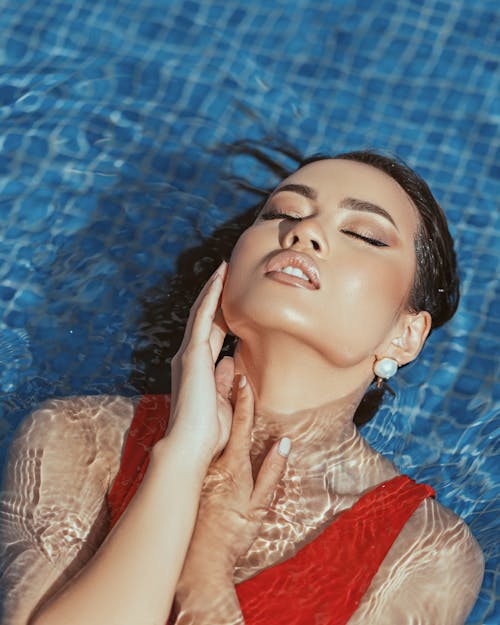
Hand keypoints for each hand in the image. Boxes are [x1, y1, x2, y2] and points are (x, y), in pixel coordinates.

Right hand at [168, 261, 233, 462]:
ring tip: (224, 268)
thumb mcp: (222, 401)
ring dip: (213, 289)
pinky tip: (220, 278)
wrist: (191, 444)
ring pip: (201, 312)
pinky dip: (211, 295)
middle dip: (215, 296)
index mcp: (198, 369)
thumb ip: (225, 380)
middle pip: (205, 319)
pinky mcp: (192, 352)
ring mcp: (189, 353)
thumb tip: (231, 363)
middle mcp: (190, 357)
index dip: (220, 315)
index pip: (212, 335)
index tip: (231, 299)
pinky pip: (202, 316)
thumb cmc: (208, 432)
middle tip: (225, 274)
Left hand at [178, 376, 290, 582]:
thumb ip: (271, 474)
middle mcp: (215, 462)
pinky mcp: (195, 475)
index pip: (241, 427)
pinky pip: (202, 441)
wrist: (198, 560)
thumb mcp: (258, 507)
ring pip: (209, 428)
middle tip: (227, 365)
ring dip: (214, 402)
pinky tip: (207, 411)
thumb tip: (284, 444)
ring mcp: (203, 467)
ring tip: (216, 378)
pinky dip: (205, 422)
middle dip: (224, 391)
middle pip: (221, 420)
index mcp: (234, 467)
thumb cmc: (232, 535)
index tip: (243, 378)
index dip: (243, 402)